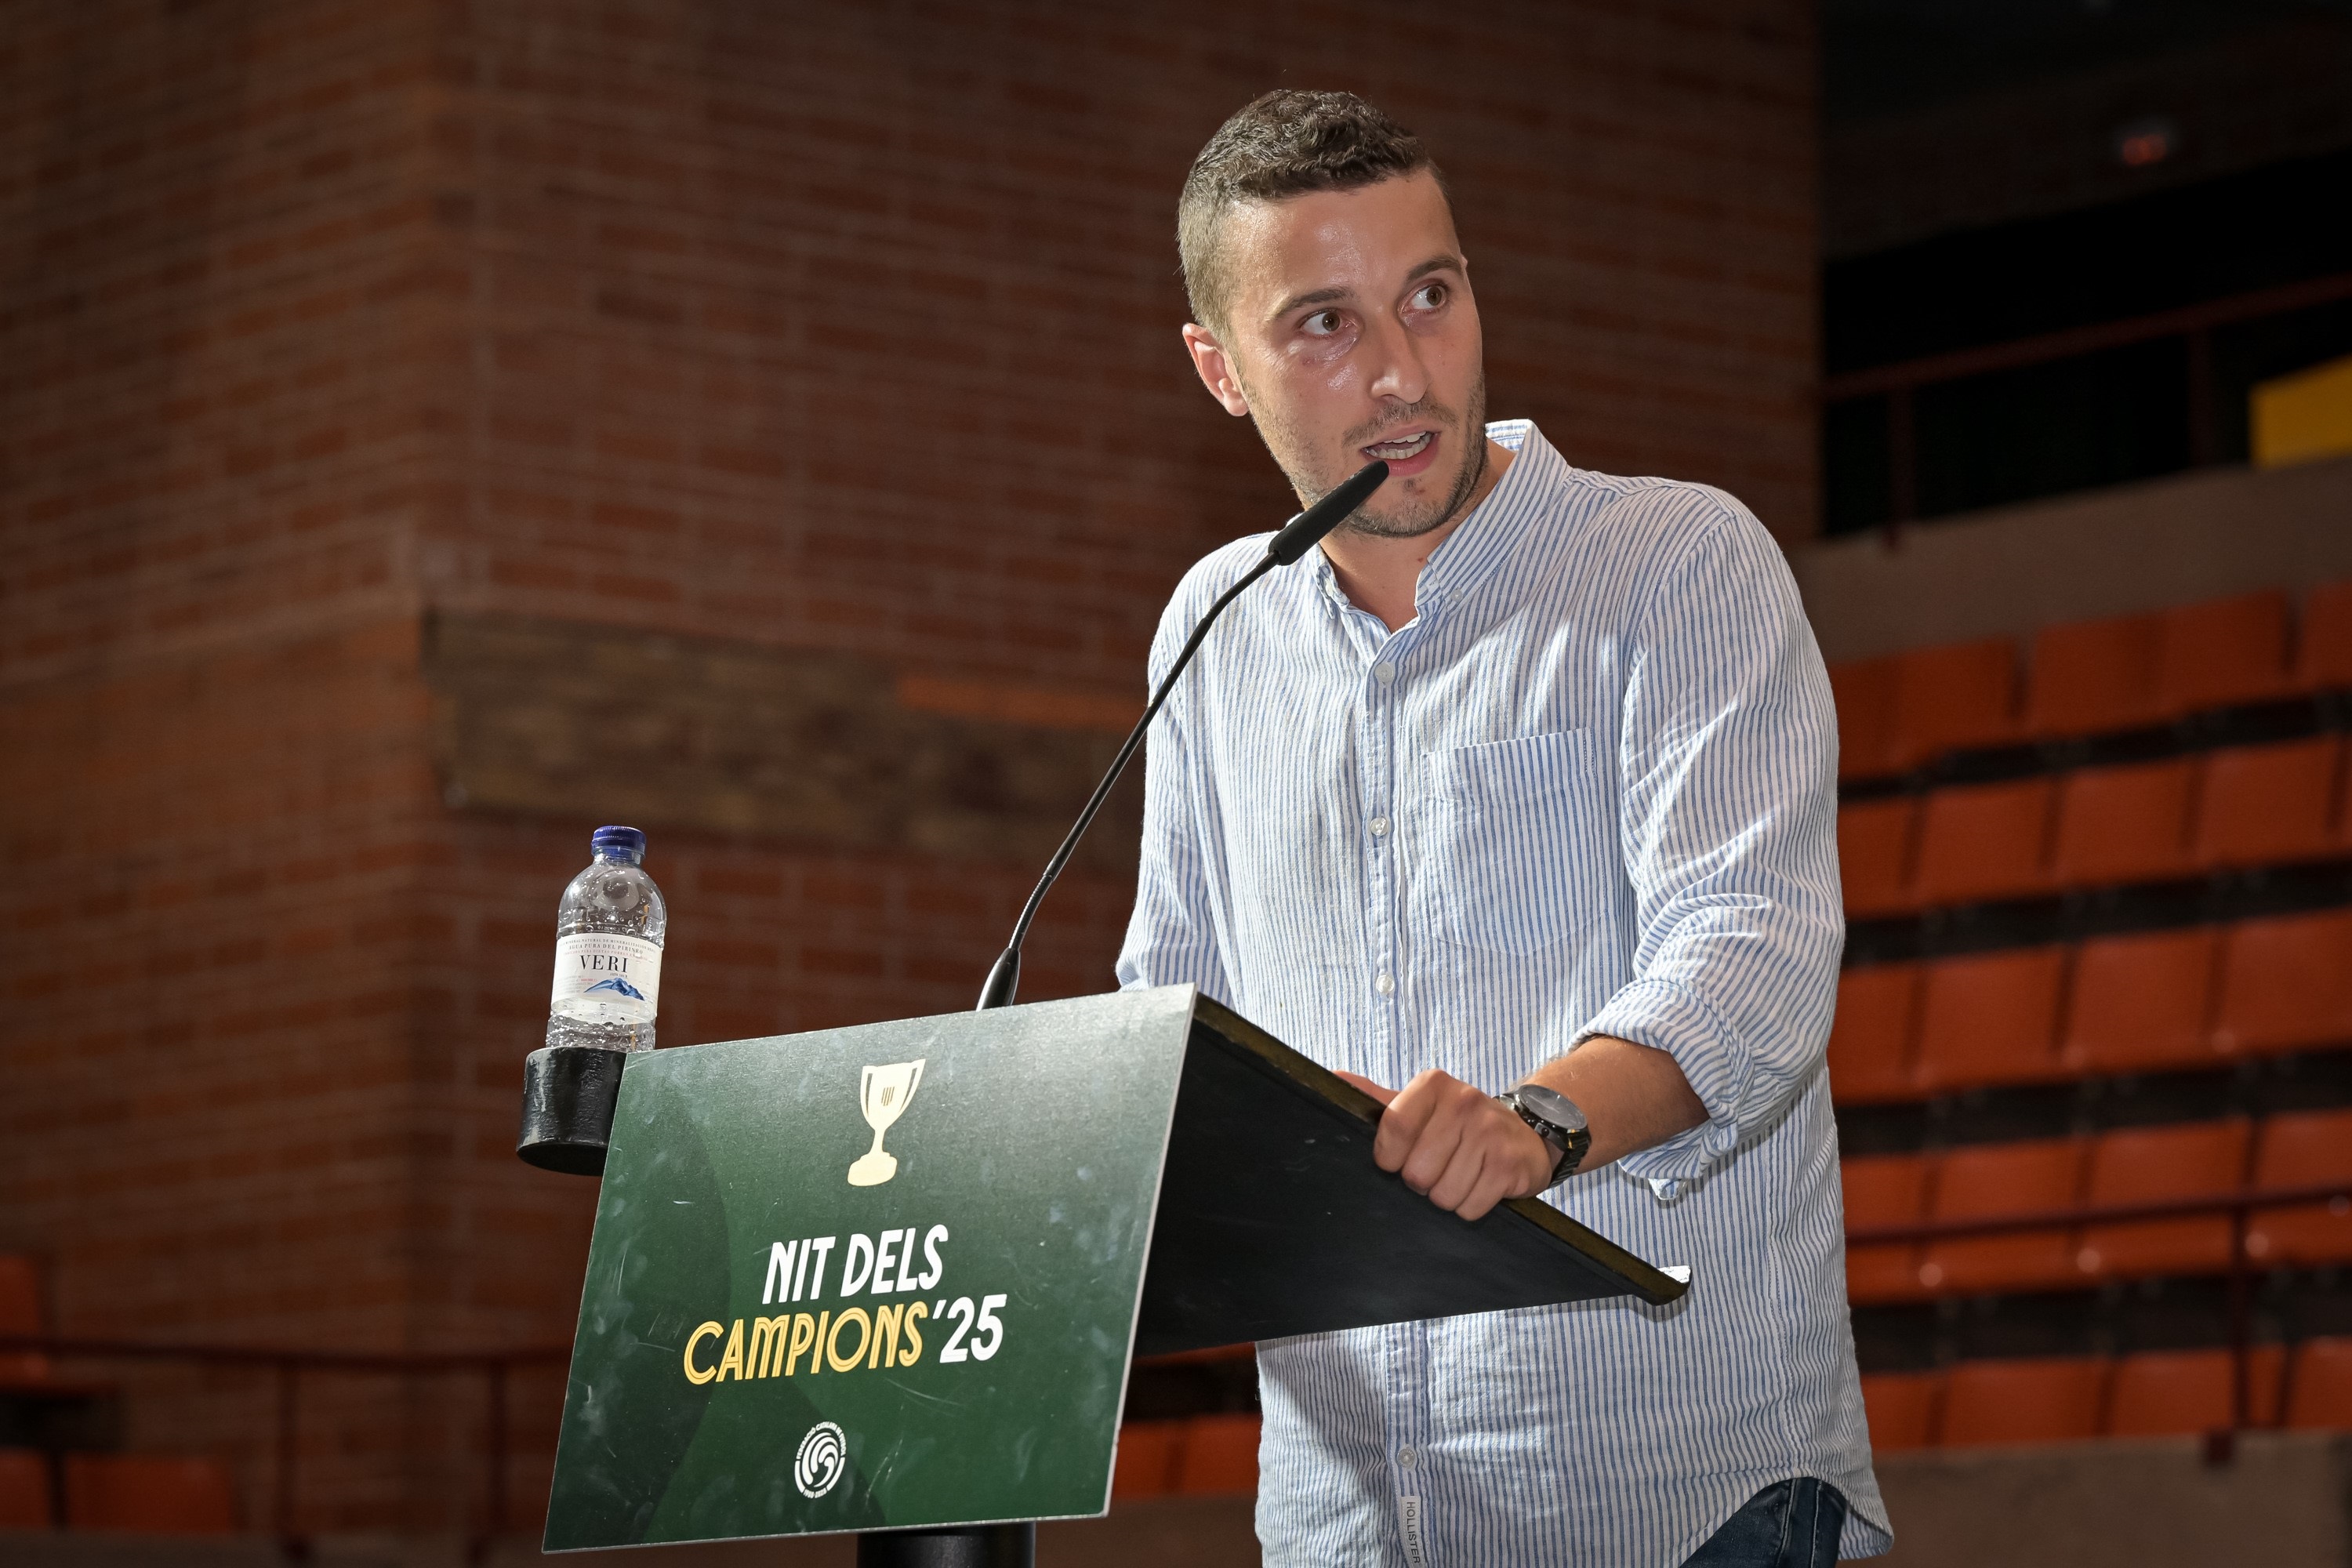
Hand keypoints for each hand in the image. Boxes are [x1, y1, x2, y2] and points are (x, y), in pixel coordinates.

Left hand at [1335, 1069, 1555, 1221]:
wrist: (1524, 1134)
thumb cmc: (1459, 1125)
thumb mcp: (1419, 1106)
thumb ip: (1377, 1098)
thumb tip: (1331, 1077)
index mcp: (1432, 1084)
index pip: (1393, 1130)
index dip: (1389, 1158)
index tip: (1397, 1160)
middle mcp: (1463, 1101)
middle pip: (1417, 1172)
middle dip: (1422, 1182)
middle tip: (1437, 1168)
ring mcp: (1490, 1131)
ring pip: (1443, 1194)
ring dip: (1447, 1197)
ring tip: (1459, 1175)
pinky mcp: (1509, 1164)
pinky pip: (1470, 1206)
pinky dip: (1471, 1206)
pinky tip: (1479, 1185)